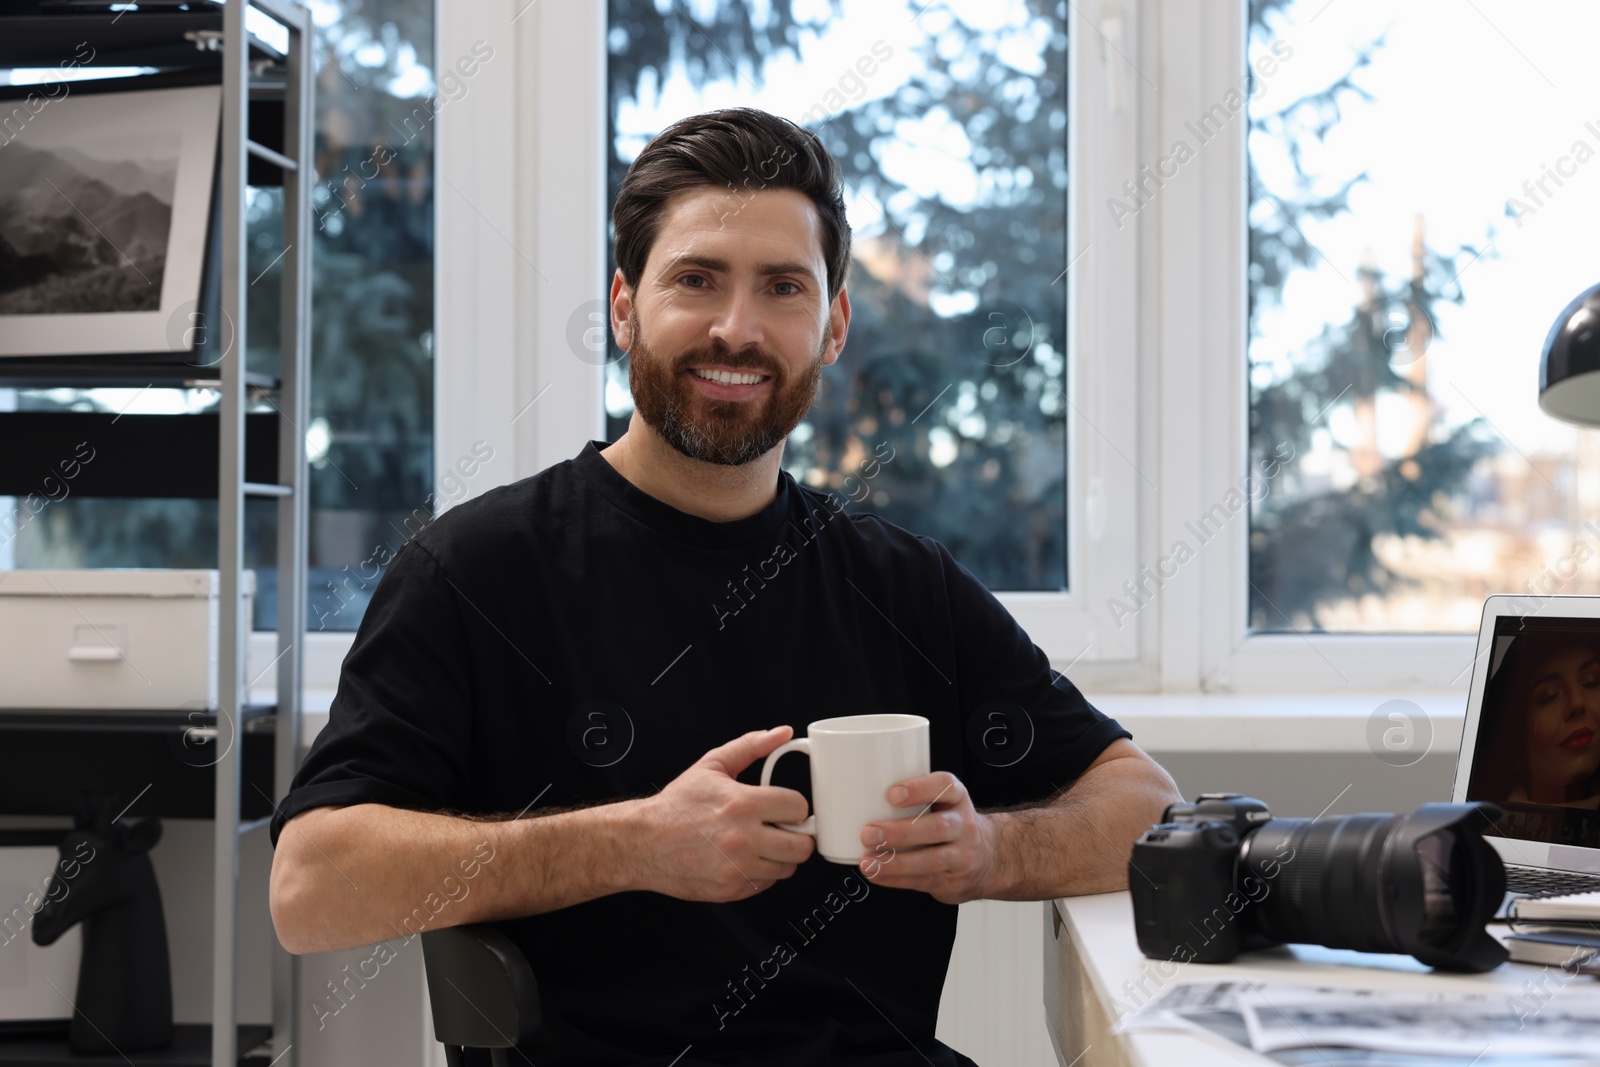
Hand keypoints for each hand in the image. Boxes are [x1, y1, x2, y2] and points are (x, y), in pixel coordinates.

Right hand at [632, 726, 814, 902]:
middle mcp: (743, 839)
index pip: (799, 808)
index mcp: (743, 804)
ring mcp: (738, 868)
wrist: (644, 842)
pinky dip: (761, 873)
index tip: (787, 808)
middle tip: (782, 828)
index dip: (796, 806)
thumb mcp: (712, 765)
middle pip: (802, 846)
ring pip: (787, 869)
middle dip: (797, 835)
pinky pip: (766, 884)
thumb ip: (751, 746)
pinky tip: (744, 859)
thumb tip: (781, 733)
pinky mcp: (732, 890)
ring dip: (780, 856)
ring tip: (760, 843)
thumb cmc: (676, 806)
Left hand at [858, 772, 999, 904]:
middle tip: (869, 833)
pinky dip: (895, 879)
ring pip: (931, 860)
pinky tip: (877, 874)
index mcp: (957, 799)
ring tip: (868, 861)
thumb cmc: (953, 825)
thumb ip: (916, 798)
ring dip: (895, 862)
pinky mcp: (951, 881)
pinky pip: (923, 881)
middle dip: (900, 832)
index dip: (919, 789)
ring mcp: (960, 856)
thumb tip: (866, 796)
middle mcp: (963, 826)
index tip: (892, 794)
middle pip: (937, 828)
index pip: (944, 787)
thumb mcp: (944, 803)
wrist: (990, 859)